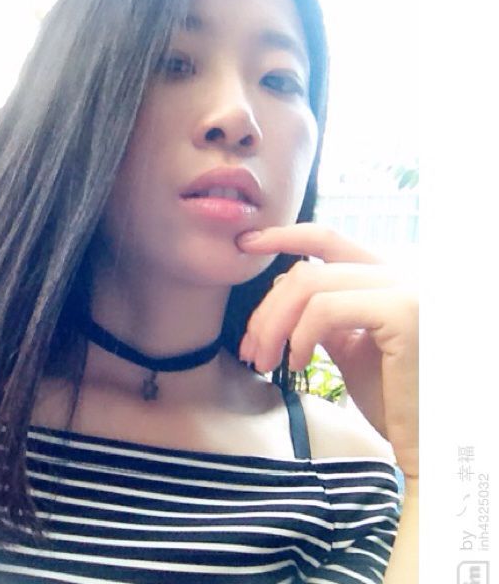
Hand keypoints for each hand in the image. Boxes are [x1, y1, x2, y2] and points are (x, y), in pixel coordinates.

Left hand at [237, 223, 417, 477]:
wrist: (431, 443)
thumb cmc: (393, 398)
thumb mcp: (351, 347)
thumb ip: (324, 315)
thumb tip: (283, 292)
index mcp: (387, 277)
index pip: (328, 239)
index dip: (283, 235)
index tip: (246, 242)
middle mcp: (400, 272)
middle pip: (307, 269)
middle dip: (266, 310)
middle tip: (248, 349)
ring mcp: (405, 286)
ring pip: (309, 284)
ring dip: (272, 326)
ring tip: (265, 362)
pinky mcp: (404, 310)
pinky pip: (325, 309)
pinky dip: (297, 336)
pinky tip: (296, 364)